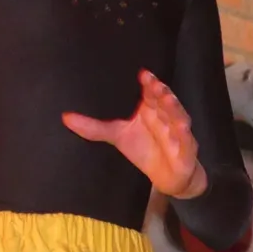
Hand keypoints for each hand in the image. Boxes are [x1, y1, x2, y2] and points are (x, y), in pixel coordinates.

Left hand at [62, 70, 206, 198]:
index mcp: (151, 109)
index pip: (151, 92)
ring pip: (179, 117)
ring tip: (168, 100)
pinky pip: (188, 142)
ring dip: (175, 108)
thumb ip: (93, 128)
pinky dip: (185, 136)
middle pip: (166, 100)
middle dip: (162, 92)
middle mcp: (166, 117)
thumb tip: (65, 117)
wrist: (168, 177)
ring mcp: (179, 132)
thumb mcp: (117, 137)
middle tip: (154, 83)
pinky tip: (182, 128)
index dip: (149, 82)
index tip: (142, 74)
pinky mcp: (187, 151)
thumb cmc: (144, 149)